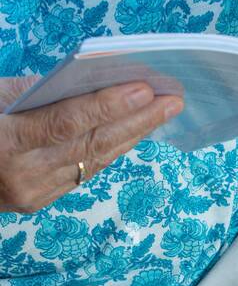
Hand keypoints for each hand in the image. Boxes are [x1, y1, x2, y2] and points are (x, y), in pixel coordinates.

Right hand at [0, 77, 182, 214]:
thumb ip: (29, 91)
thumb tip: (85, 82)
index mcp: (1, 143)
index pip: (65, 124)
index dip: (107, 106)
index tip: (144, 88)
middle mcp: (21, 176)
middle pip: (90, 146)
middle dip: (136, 121)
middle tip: (172, 98)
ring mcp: (32, 194)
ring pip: (93, 163)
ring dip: (132, 135)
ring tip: (163, 111)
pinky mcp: (38, 202)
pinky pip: (83, 172)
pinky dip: (110, 149)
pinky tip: (134, 131)